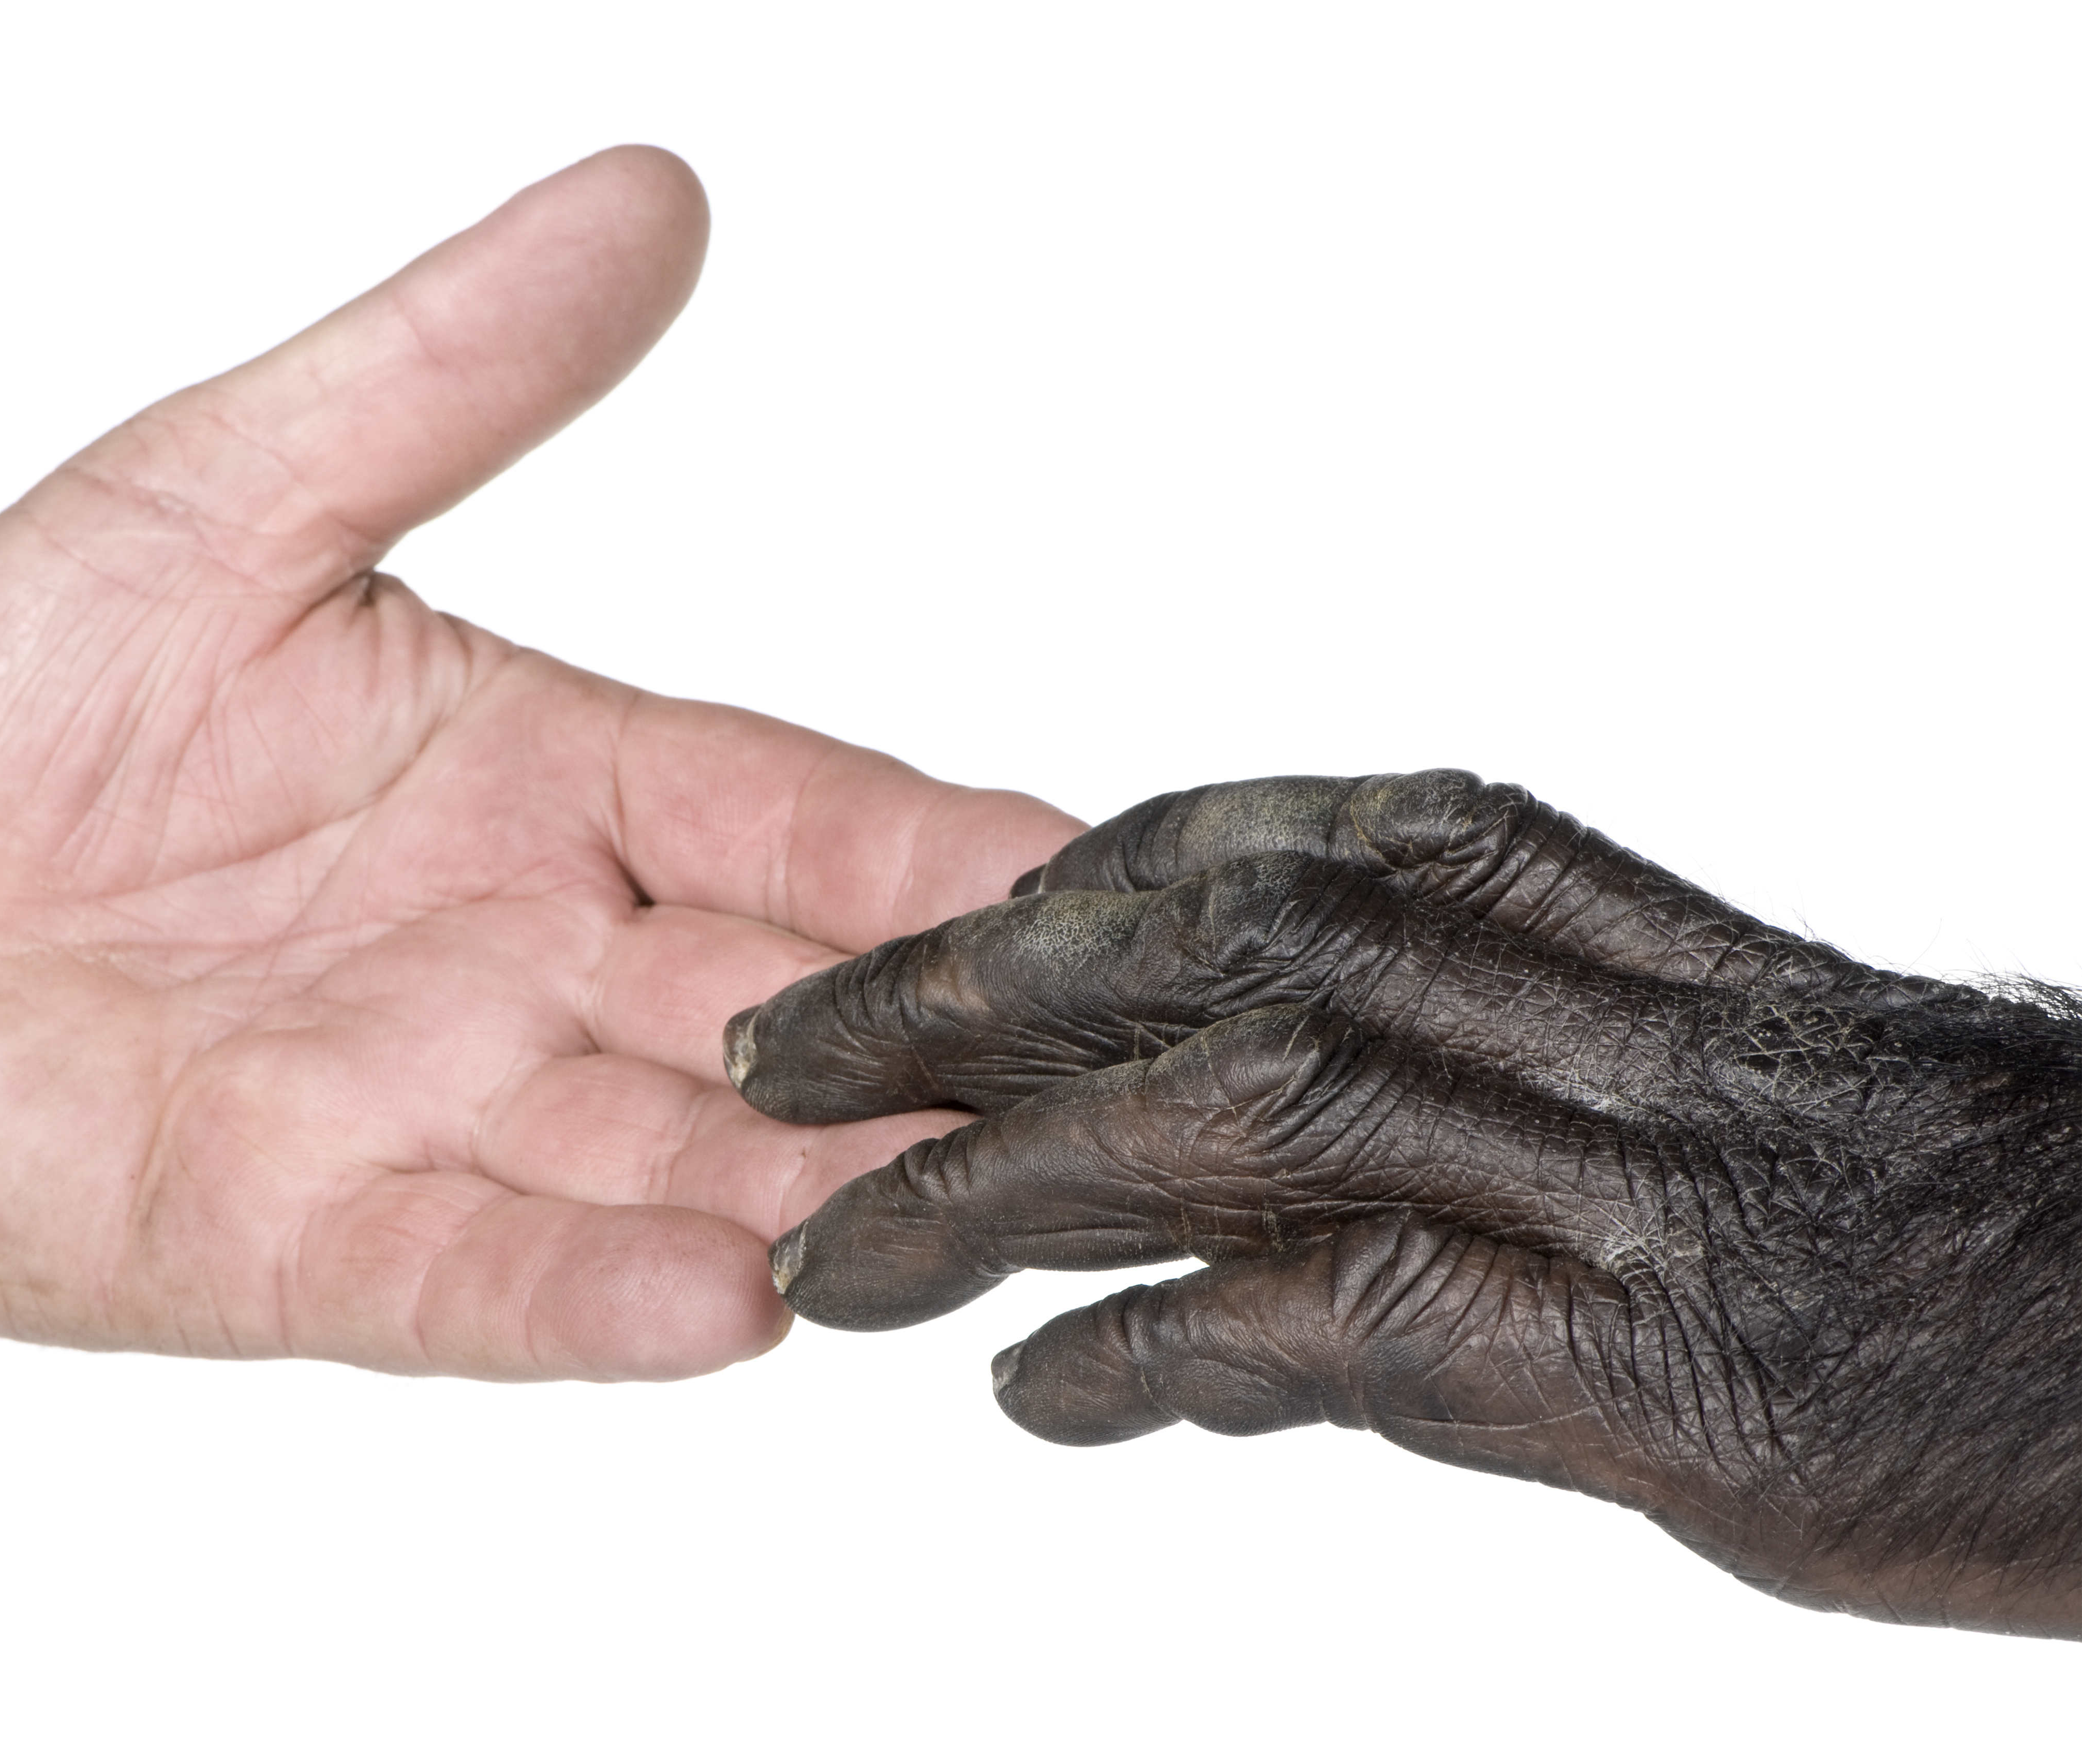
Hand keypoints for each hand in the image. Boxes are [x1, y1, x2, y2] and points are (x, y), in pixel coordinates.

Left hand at [0, 147, 1079, 1395]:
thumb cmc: (11, 711)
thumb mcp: (220, 493)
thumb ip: (442, 372)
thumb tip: (646, 198)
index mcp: (551, 788)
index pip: (783, 810)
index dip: (921, 839)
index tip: (1067, 852)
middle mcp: (532, 967)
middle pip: (776, 1008)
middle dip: (920, 1041)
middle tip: (1086, 1066)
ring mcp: (434, 1117)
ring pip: (667, 1161)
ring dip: (811, 1189)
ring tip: (943, 1200)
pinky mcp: (308, 1241)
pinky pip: (479, 1274)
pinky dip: (598, 1294)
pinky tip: (724, 1304)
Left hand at [727, 769, 2081, 1634]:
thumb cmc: (1883, 1188)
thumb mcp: (1658, 1059)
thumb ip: (1443, 1065)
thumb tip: (1216, 1146)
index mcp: (1552, 904)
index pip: (1233, 864)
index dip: (1030, 908)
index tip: (893, 962)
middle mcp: (1556, 1001)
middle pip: (1186, 957)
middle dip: (955, 1009)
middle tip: (771, 1069)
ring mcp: (1596, 1170)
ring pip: (1224, 1118)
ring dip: (1005, 1186)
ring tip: (834, 1263)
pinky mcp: (1633, 1355)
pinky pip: (1331, 1318)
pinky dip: (1166, 1352)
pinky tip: (1044, 1398)